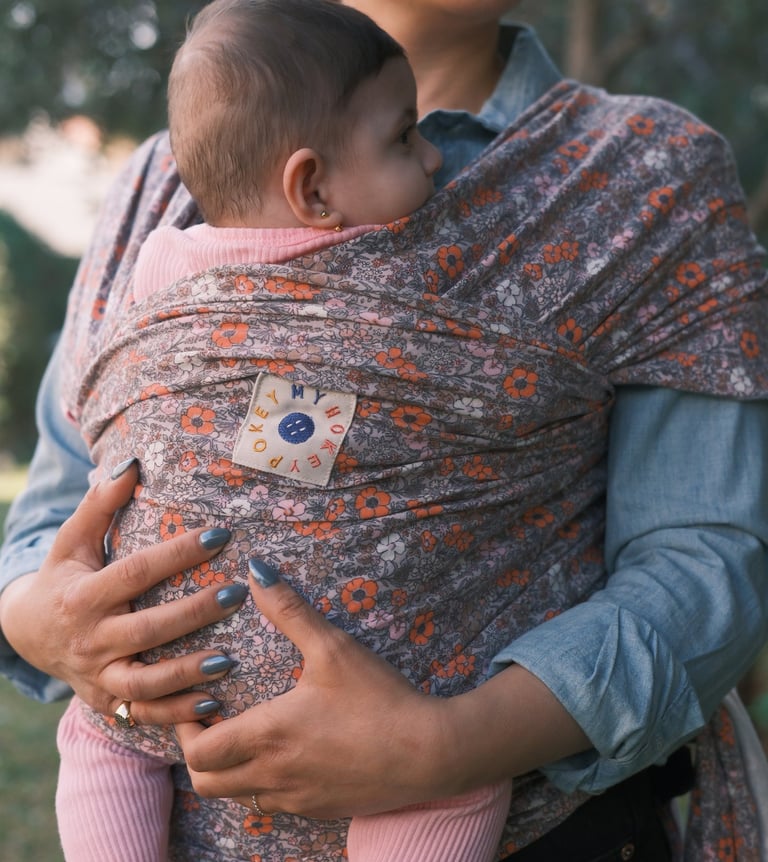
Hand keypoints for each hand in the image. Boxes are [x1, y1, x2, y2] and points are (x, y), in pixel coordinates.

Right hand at [0, 461, 245, 722]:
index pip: (137, 571)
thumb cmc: (63, 576)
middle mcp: (91, 638)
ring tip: (231, 659)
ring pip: (147, 680)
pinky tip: (214, 702)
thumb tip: (132, 463)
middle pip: (148, 628)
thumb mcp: (73, 540)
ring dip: (189, 672)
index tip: (221, 534)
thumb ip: (100, 504)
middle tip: (237, 594)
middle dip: (194, 613)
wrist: (28, 633)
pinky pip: (144, 714)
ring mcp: (98, 675)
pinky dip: (177, 714)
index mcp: (83, 595)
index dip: (178, 553)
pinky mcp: (108, 701)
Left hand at [176, 562, 590, 818]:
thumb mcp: (334, 647)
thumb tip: (255, 571)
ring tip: (245, 734)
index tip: (196, 703)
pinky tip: (285, 752)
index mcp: (269, 735)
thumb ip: (290, 609)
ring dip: (229, 770)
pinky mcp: (319, 809)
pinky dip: (261, 782)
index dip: (184, 731)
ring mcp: (297, 798)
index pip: (198, 752)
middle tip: (211, 721)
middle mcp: (274, 775)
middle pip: (206, 784)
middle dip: (197, 754)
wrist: (430, 753)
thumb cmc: (380, 698)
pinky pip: (272, 804)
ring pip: (237, 797)